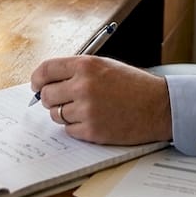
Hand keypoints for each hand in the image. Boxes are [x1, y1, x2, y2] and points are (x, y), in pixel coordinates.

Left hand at [31, 55, 170, 144]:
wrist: (159, 106)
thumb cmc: (133, 85)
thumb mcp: (105, 66)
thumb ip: (77, 71)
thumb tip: (47, 81)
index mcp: (85, 65)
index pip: (45, 70)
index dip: (37, 79)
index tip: (36, 85)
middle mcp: (83, 86)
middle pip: (46, 95)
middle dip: (50, 98)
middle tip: (61, 100)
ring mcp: (87, 110)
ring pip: (56, 114)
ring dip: (65, 113)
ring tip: (85, 110)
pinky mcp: (92, 131)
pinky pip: (69, 130)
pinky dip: (77, 127)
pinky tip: (94, 120)